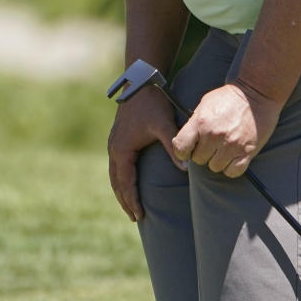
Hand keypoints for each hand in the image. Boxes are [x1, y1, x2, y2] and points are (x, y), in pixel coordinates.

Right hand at [108, 85, 181, 222]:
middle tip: (136, 218)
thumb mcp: (164, 125)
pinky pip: (117, 166)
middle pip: (116, 182)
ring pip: (115, 175)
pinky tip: (129, 184)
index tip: (140, 215)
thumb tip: (186, 169)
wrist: (141, 82)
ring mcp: (114, 143)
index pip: (126, 182)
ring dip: (122, 192)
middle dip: (125, 201)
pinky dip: (122, 179)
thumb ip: (174, 147)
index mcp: (122, 149)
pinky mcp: (119, 139)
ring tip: (131, 206)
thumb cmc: (153, 103)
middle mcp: (114, 148)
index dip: (133, 200)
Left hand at [172, 80, 280, 177]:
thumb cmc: (229, 97)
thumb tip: (184, 141)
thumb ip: (194, 123)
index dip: (182, 151)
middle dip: (203, 153)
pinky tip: (233, 157)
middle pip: (199, 159)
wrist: (257, 93)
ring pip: (215, 167)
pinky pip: (233, 172)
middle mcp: (214, 135)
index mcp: (201, 122)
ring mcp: (231, 145)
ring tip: (223, 149)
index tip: (188, 150)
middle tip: (212, 144)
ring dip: (218, 160)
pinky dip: (231, 167)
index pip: (180, 148)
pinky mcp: (247, 151)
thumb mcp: (205, 104)